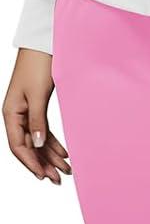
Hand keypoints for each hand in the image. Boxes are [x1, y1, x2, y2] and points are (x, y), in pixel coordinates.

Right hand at [3, 49, 72, 182]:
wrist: (44, 45)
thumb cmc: (38, 65)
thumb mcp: (38, 95)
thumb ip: (37, 121)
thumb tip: (39, 146)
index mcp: (10, 113)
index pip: (18, 146)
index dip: (31, 163)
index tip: (43, 176)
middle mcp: (15, 115)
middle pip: (29, 146)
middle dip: (43, 164)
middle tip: (58, 179)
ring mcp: (26, 112)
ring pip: (38, 140)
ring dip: (51, 156)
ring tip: (65, 170)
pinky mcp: (36, 107)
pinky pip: (43, 130)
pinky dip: (53, 143)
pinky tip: (64, 153)